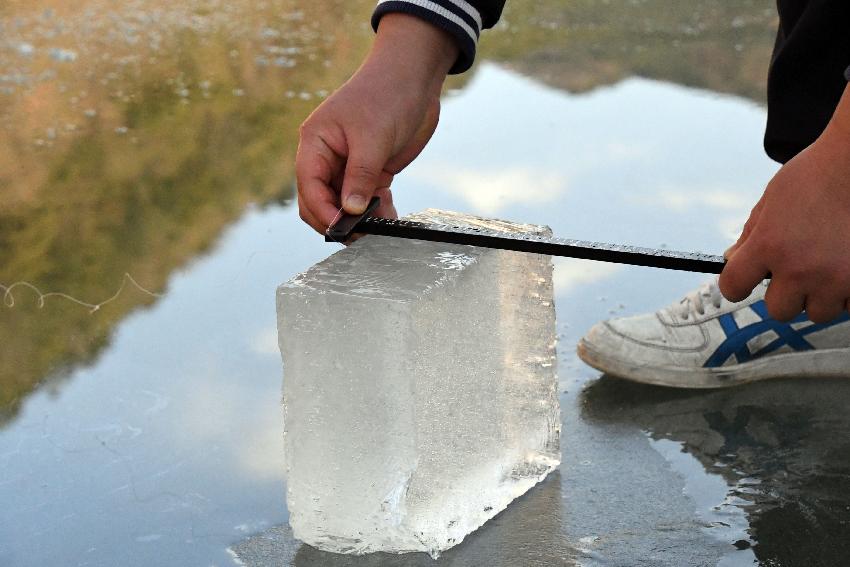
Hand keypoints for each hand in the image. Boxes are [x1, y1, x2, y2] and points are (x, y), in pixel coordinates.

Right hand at [295, 14, 457, 233]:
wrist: (415, 77)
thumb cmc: (387, 95)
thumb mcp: (373, 138)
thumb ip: (360, 176)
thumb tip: (349, 211)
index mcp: (316, 143)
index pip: (309, 186)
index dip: (323, 211)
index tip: (342, 228)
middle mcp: (327, 156)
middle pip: (321, 201)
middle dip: (337, 220)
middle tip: (361, 237)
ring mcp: (349, 165)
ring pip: (344, 205)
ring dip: (359, 221)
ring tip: (379, 233)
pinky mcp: (371, 171)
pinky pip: (367, 200)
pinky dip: (376, 213)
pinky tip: (389, 222)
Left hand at [719, 84, 849, 322]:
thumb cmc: (818, 173)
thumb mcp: (772, 199)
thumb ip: (750, 234)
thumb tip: (732, 259)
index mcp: (769, 245)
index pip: (733, 287)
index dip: (736, 285)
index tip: (743, 282)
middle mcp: (800, 268)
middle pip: (778, 310)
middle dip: (783, 293)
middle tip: (794, 272)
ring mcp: (835, 278)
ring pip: (816, 311)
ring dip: (817, 295)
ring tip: (825, 267)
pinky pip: (848, 305)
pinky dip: (845, 292)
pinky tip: (844, 267)